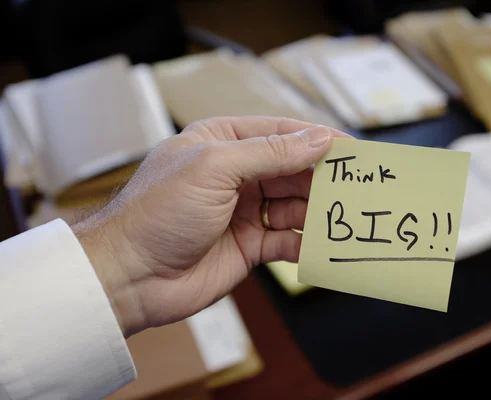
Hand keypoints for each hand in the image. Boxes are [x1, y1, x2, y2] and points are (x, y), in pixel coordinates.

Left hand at [73, 117, 349, 336]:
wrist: (130, 276)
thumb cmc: (158, 213)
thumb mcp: (214, 167)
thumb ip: (270, 153)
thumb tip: (318, 139)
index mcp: (222, 142)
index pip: (280, 133)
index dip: (317, 138)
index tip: (352, 149)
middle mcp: (235, 174)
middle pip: (292, 169)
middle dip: (321, 178)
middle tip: (355, 187)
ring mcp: (243, 211)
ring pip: (294, 205)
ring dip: (316, 211)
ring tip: (340, 217)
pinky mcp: (249, 245)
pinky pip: (286, 239)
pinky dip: (304, 242)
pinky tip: (320, 245)